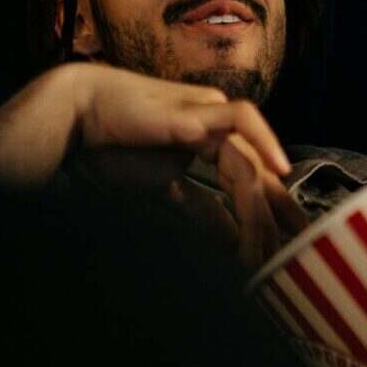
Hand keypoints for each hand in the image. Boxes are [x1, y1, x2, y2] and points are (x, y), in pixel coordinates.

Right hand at [68, 63, 307, 268]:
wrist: (75, 120)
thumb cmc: (108, 149)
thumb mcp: (162, 194)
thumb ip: (196, 212)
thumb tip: (228, 242)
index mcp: (205, 145)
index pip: (250, 183)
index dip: (271, 215)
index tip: (288, 248)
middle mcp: (213, 130)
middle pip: (258, 175)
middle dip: (278, 219)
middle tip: (292, 256)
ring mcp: (207, 116)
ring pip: (250, 163)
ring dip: (260, 208)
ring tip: (262, 246)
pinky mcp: (196, 110)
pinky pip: (242, 120)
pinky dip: (264, 141)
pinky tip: (277, 169)